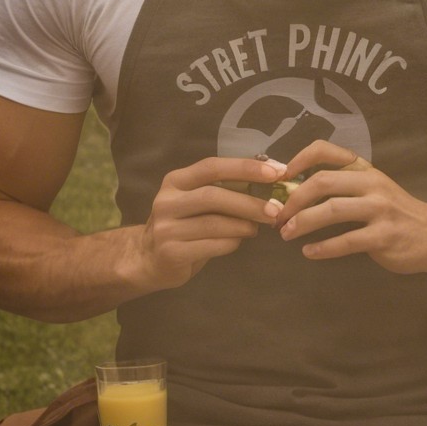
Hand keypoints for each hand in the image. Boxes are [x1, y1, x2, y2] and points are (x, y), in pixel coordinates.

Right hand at [137, 156, 286, 289]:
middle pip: (213, 195)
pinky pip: (212, 245)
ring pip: (215, 223)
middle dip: (249, 203)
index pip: (212, 167)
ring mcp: (166, 228)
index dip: (245, 168)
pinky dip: (232, 243)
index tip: (276, 172)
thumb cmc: (184, 224)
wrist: (150, 258)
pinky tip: (238, 241)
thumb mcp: (197, 201)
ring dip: (244, 225)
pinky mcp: (171, 252)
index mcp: (176, 181)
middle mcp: (167, 201)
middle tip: (275, 210)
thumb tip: (270, 180)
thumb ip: (224, 190)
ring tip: (257, 228)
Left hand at [274, 141, 426, 274]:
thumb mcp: (373, 188)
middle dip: (294, 199)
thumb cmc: (395, 212)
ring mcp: (379, 209)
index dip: (299, 159)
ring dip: (302, 223)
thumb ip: (342, 184)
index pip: (327, 151)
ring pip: (331, 210)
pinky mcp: (383, 236)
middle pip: (323, 182)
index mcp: (364, 169)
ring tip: (286, 234)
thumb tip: (295, 187)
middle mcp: (371, 184)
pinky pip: (346, 241)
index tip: (280, 176)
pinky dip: (323, 248)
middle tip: (278, 215)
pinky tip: (309, 252)